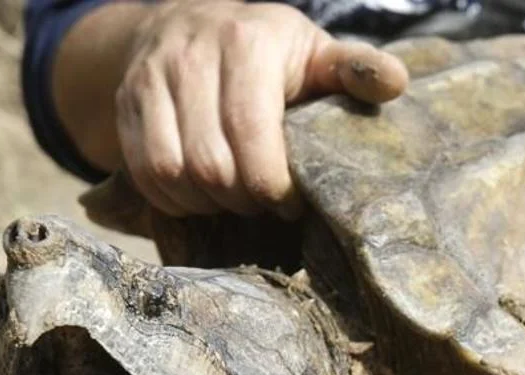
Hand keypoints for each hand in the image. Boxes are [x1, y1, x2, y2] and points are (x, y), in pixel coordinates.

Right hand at [115, 0, 407, 218]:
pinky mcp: (126, 103)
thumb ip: (354, 70)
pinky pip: (144, 172)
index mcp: (246, 43)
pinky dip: (173, 198)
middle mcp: (191, 55)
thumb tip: (398, 83)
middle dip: (243, 199)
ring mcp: (151, 78)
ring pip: (172, 172)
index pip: (251, 132)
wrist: (187, 21)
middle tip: (264, 201)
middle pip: (212, 164)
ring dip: (207, 203)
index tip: (290, 201)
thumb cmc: (268, 53)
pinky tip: (200, 196)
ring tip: (234, 199)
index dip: (272, 183)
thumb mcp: (314, 53)